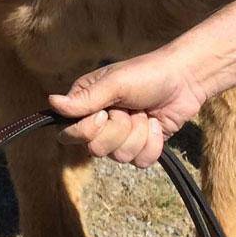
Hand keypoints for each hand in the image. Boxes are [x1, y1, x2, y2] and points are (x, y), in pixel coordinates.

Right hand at [48, 46, 207, 167]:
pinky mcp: (141, 146)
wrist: (184, 80)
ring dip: (139, 134)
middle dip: (119, 131)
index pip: (70, 134)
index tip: (105, 113)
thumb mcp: (115, 84)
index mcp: (86, 103)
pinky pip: (140, 162)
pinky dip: (153, 144)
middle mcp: (99, 122)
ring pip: (120, 157)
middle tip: (130, 110)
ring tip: (146, 114)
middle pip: (96, 150)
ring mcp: (121, 136)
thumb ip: (85, 99)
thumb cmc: (146, 74)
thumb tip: (51, 102)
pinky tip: (157, 125)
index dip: (87, 130)